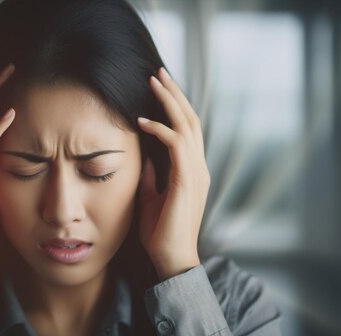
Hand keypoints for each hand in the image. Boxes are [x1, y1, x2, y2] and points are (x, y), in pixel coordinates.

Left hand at [137, 67, 209, 280]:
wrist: (171, 258)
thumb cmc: (160, 231)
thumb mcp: (150, 196)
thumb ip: (150, 175)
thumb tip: (143, 157)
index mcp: (191, 169)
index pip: (187, 129)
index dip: (174, 106)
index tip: (158, 88)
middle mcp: (198, 166)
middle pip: (190, 119)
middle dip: (174, 94)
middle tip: (158, 73)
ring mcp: (195, 172)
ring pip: (187, 125)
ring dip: (169, 102)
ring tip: (153, 82)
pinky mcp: (187, 180)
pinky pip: (176, 145)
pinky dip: (160, 129)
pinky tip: (142, 121)